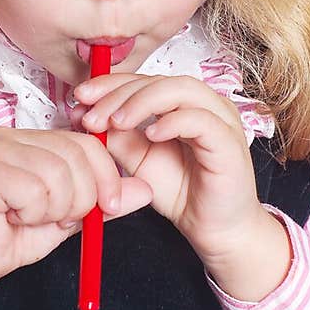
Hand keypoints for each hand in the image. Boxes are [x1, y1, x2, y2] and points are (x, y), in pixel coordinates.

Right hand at [0, 127, 152, 309]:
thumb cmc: (10, 237)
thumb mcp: (69, 218)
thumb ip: (103, 201)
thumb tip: (145, 189)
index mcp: (33, 139)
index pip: (87, 143)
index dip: (106, 176)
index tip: (107, 206)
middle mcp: (12, 136)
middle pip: (77, 156)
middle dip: (80, 199)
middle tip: (55, 218)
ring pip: (58, 174)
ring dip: (53, 209)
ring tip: (29, 217)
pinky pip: (35, 189)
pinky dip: (33, 213)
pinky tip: (12, 217)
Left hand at [73, 73, 290, 298]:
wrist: (211, 229)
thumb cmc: (181, 192)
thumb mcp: (136, 160)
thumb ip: (116, 136)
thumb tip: (85, 114)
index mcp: (182, 103)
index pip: (144, 80)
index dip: (111, 84)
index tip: (80, 96)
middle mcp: (204, 104)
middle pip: (159, 80)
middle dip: (119, 94)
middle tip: (91, 116)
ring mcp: (220, 119)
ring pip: (181, 89)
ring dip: (142, 102)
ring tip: (115, 122)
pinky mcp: (229, 142)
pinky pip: (201, 120)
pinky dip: (172, 122)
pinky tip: (150, 134)